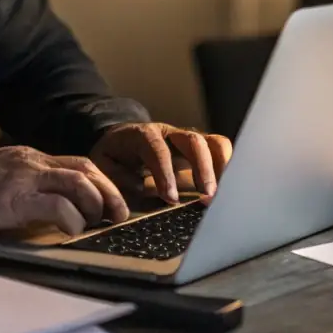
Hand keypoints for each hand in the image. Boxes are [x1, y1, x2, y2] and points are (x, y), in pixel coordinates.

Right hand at [0, 145, 129, 236]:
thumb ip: (24, 187)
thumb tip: (51, 210)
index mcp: (27, 157)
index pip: (77, 163)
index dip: (101, 182)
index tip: (111, 202)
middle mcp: (29, 162)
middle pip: (85, 169)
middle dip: (109, 191)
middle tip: (118, 215)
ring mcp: (21, 178)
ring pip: (78, 182)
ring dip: (96, 204)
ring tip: (98, 224)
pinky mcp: (11, 199)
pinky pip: (56, 205)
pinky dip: (72, 219)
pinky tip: (72, 231)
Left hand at [89, 123, 232, 204]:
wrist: (121, 141)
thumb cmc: (114, 157)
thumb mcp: (103, 165)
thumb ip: (115, 177)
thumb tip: (138, 188)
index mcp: (141, 135)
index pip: (157, 148)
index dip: (165, 172)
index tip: (171, 198)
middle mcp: (169, 133)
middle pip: (192, 140)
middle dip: (202, 168)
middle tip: (206, 197)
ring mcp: (187, 139)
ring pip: (212, 142)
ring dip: (221, 168)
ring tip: (222, 195)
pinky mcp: (200, 149)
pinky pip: (220, 150)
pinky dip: (229, 167)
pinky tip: (229, 189)